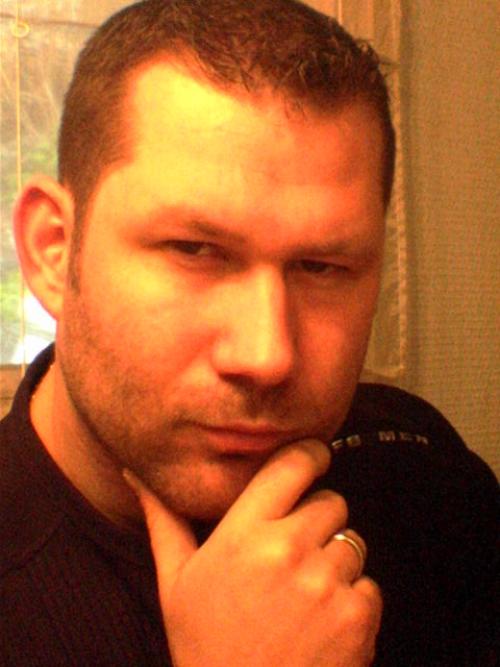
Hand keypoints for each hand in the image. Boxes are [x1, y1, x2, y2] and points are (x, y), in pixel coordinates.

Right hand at [126, 440, 381, 666]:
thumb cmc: (204, 644)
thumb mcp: (174, 581)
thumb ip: (163, 519)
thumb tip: (135, 472)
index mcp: (243, 533)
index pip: (294, 464)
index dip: (310, 455)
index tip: (313, 460)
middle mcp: (287, 550)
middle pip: (331, 502)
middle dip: (318, 519)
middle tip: (293, 553)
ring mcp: (326, 584)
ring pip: (352, 542)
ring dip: (335, 561)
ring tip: (302, 595)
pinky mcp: (356, 617)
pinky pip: (369, 584)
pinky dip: (353, 600)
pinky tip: (321, 624)